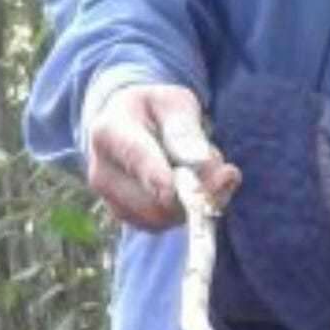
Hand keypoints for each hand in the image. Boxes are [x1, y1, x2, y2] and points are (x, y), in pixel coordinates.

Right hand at [86, 84, 240, 230]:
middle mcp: (102, 172)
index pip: (135, 157)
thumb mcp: (174, 103)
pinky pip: (164, 226)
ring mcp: (111, 201)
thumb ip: (187, 129)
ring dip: (193, 202)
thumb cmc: (155, 112)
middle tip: (226, 171)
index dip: (156, 176)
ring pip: (163, 218)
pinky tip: (186, 189)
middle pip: (152, 200)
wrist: (129, 129)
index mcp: (110, 131)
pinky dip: (185, 212)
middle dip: (195, 192)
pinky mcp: (126, 219)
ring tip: (198, 171)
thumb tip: (201, 162)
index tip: (172, 190)